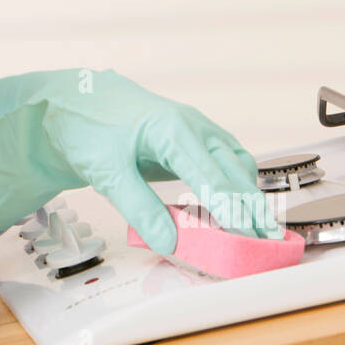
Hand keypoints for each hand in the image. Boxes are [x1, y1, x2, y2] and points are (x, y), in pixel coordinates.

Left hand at [0, 68, 279, 252]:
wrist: (75, 101)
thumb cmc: (88, 129)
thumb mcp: (106, 171)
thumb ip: (139, 206)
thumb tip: (171, 243)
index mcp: (173, 130)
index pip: (212, 176)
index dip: (232, 210)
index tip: (248, 237)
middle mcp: (194, 126)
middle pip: (234, 171)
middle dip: (252, 208)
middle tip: (269, 243)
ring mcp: (198, 130)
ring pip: (236, 164)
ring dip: (248, 196)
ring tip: (257, 232)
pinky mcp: (194, 139)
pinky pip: (226, 161)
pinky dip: (235, 185)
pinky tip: (234, 209)